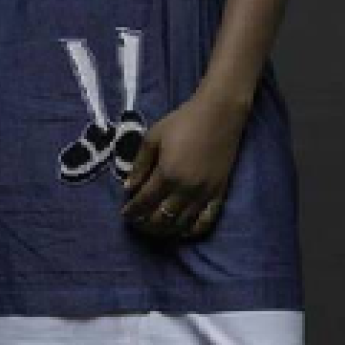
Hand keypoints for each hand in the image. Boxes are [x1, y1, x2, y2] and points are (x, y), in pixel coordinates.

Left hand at [120, 88, 249, 239]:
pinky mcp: (219, 194)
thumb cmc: (183, 121)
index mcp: (167, 174)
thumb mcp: (153, 137)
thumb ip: (139, 165)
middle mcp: (186, 189)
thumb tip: (128, 188)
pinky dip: (191, 230)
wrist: (219, 113)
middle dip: (144, 224)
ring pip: (181, 225)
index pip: (144, 202)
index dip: (132, 211)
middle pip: (160, 219)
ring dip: (164, 230)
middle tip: (137, 221)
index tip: (124, 213)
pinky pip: (205, 222)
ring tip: (154, 227)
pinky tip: (181, 230)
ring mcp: (204, 194)